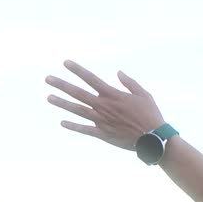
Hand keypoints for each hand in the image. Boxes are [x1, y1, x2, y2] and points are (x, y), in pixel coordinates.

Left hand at [45, 60, 165, 150]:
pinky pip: (85, 129)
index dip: (77, 70)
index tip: (65, 63)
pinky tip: (62, 122)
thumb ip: (130, 83)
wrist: (154, 138)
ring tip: (49, 97)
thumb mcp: (144, 95)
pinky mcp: (103, 134)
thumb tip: (118, 73)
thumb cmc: (151, 115)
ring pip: (77, 110)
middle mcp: (103, 106)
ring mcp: (101, 120)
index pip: (91, 79)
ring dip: (62, 103)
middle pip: (78, 93)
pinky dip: (73, 126)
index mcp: (112, 95)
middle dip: (61, 85)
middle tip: (47, 79)